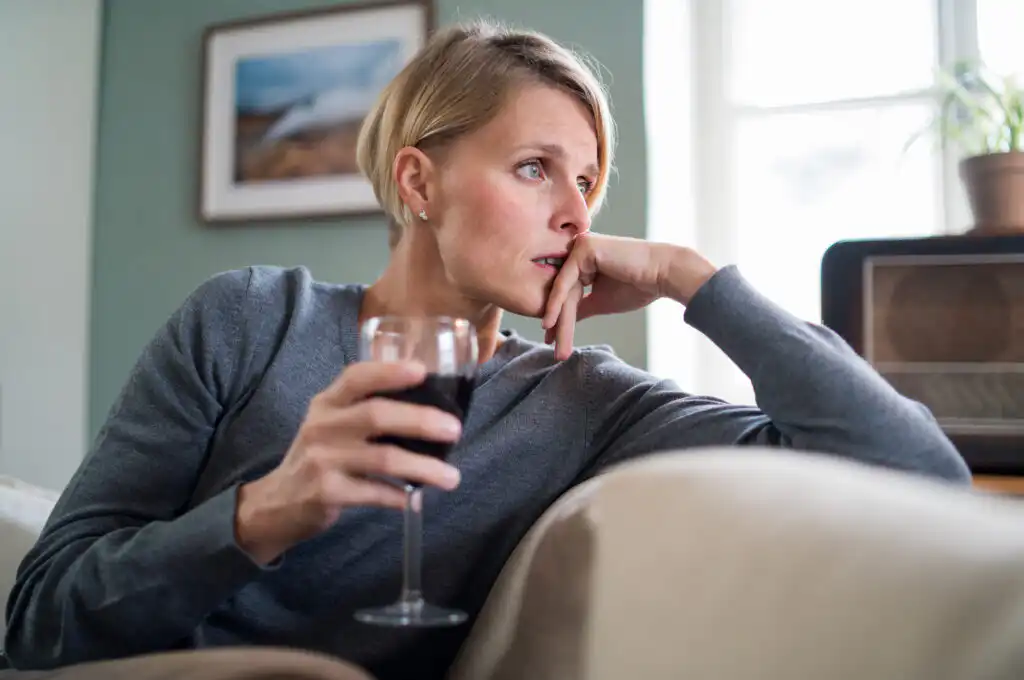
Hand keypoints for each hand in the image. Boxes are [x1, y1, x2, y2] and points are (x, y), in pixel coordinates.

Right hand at [234, 361, 462, 564]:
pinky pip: (374, 492)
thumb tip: (430, 409)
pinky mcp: (327, 492)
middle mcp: (322, 426)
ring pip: (383, 458)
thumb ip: (365, 410)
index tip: (422, 370)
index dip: (389, 371)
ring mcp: (322, 460)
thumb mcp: (331, 425)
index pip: (356, 377)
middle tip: (454, 430)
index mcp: (327, 403)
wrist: (276, 503)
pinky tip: (415, 498)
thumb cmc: (319, 457)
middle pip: (377, 415)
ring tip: (451, 477)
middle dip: (421, 420)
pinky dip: (400, 495)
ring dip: (423, 467)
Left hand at [542, 234, 717, 359]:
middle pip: (563, 292)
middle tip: (553, 349)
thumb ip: (580, 308)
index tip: (551, 340)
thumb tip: (558, 324)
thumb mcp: (601, 301)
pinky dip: (557, 303)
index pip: (567, 292)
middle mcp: (579, 249)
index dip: (559, 317)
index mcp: (584, 259)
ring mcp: (579, 246)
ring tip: (554, 343)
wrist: (663, 274)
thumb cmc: (638, 286)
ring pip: (562, 290)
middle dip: (558, 323)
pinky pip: (565, 281)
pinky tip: (551, 322)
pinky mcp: (583, 248)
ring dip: (558, 319)